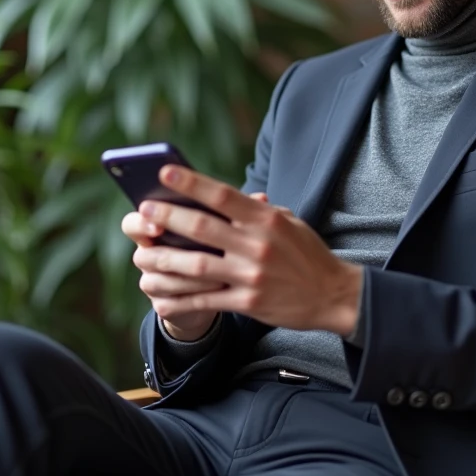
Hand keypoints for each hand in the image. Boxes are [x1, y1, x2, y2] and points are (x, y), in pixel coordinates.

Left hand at [135, 167, 362, 335]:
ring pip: (196, 266)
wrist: (333, 295)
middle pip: (202, 229)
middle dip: (168, 218)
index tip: (165, 173)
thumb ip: (257, 211)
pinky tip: (159, 297)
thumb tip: (225, 197)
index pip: (223, 195)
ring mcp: (251, 275)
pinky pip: (205, 300)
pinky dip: (179, 299)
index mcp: (267, 220)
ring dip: (164, 260)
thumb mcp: (289, 223)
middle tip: (144, 211)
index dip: (192, 184)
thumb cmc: (307, 254)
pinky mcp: (248, 303)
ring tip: (142, 255)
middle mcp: (257, 245)